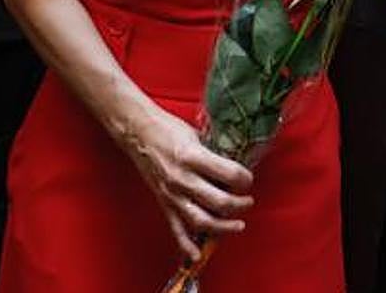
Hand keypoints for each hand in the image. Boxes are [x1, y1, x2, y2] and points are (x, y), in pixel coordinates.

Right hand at [120, 104, 253, 261]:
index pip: (230, 175)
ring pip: (202, 220)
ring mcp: (172, 194)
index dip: (245, 179)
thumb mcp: (197, 136)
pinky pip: (176, 229)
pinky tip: (198, 256)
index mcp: (194, 156)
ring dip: (223, 227)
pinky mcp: (163, 203)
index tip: (248, 179)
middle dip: (239, 205)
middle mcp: (183, 178)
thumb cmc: (169, 129)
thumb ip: (214, 155)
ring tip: (238, 225)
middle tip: (248, 201)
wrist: (138, 133)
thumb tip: (234, 170)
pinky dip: (187, 246)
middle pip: (219, 202)